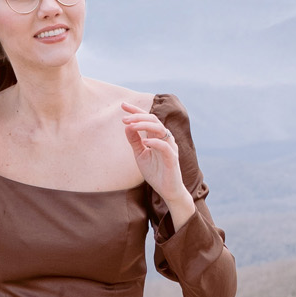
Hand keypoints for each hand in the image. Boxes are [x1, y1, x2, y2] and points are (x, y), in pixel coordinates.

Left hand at [121, 102, 193, 221]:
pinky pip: (165, 146)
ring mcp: (170, 148)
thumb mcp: (140, 155)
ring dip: (144, 126)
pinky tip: (144, 142)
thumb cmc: (155, 172)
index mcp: (158, 136)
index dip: (136, 111)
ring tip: (131, 126)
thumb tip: (127, 126)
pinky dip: (154, 142)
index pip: (147, 119)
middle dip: (138, 117)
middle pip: (154, 120)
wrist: (167, 191)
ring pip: (160, 129)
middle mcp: (165, 139)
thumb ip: (134, 141)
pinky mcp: (172, 159)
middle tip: (124, 118)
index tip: (123, 105)